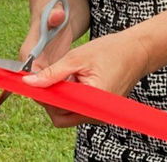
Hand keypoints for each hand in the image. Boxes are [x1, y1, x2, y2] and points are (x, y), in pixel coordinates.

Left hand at [21, 30, 150, 127]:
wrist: (138, 50)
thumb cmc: (111, 51)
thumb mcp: (76, 58)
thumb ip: (52, 74)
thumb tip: (29, 83)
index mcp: (92, 102)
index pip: (57, 109)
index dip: (43, 96)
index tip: (33, 82)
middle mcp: (97, 114)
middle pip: (61, 116)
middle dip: (50, 99)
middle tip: (48, 77)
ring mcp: (99, 114)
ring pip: (68, 113)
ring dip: (61, 97)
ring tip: (67, 74)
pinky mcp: (100, 110)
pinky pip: (78, 109)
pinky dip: (72, 96)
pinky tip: (76, 78)